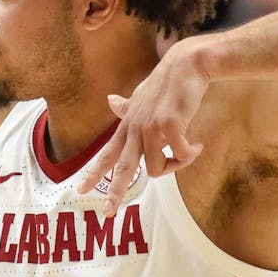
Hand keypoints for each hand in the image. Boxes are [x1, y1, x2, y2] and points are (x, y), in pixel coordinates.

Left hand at [77, 40, 207, 215]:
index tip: (78, 190)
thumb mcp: (141, 95)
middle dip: (113, 191)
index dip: (92, 173)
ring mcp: (151, 127)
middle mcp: (135, 129)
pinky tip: (198, 145)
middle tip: (106, 212)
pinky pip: (180, 155)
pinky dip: (190, 155)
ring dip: (176, 165)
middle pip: (122, 168)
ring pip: (157, 168)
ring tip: (189, 151)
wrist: (186, 64)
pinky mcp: (170, 124)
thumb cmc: (166, 82)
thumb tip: (110, 101)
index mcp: (128, 126)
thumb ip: (127, 106)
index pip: (106, 153)